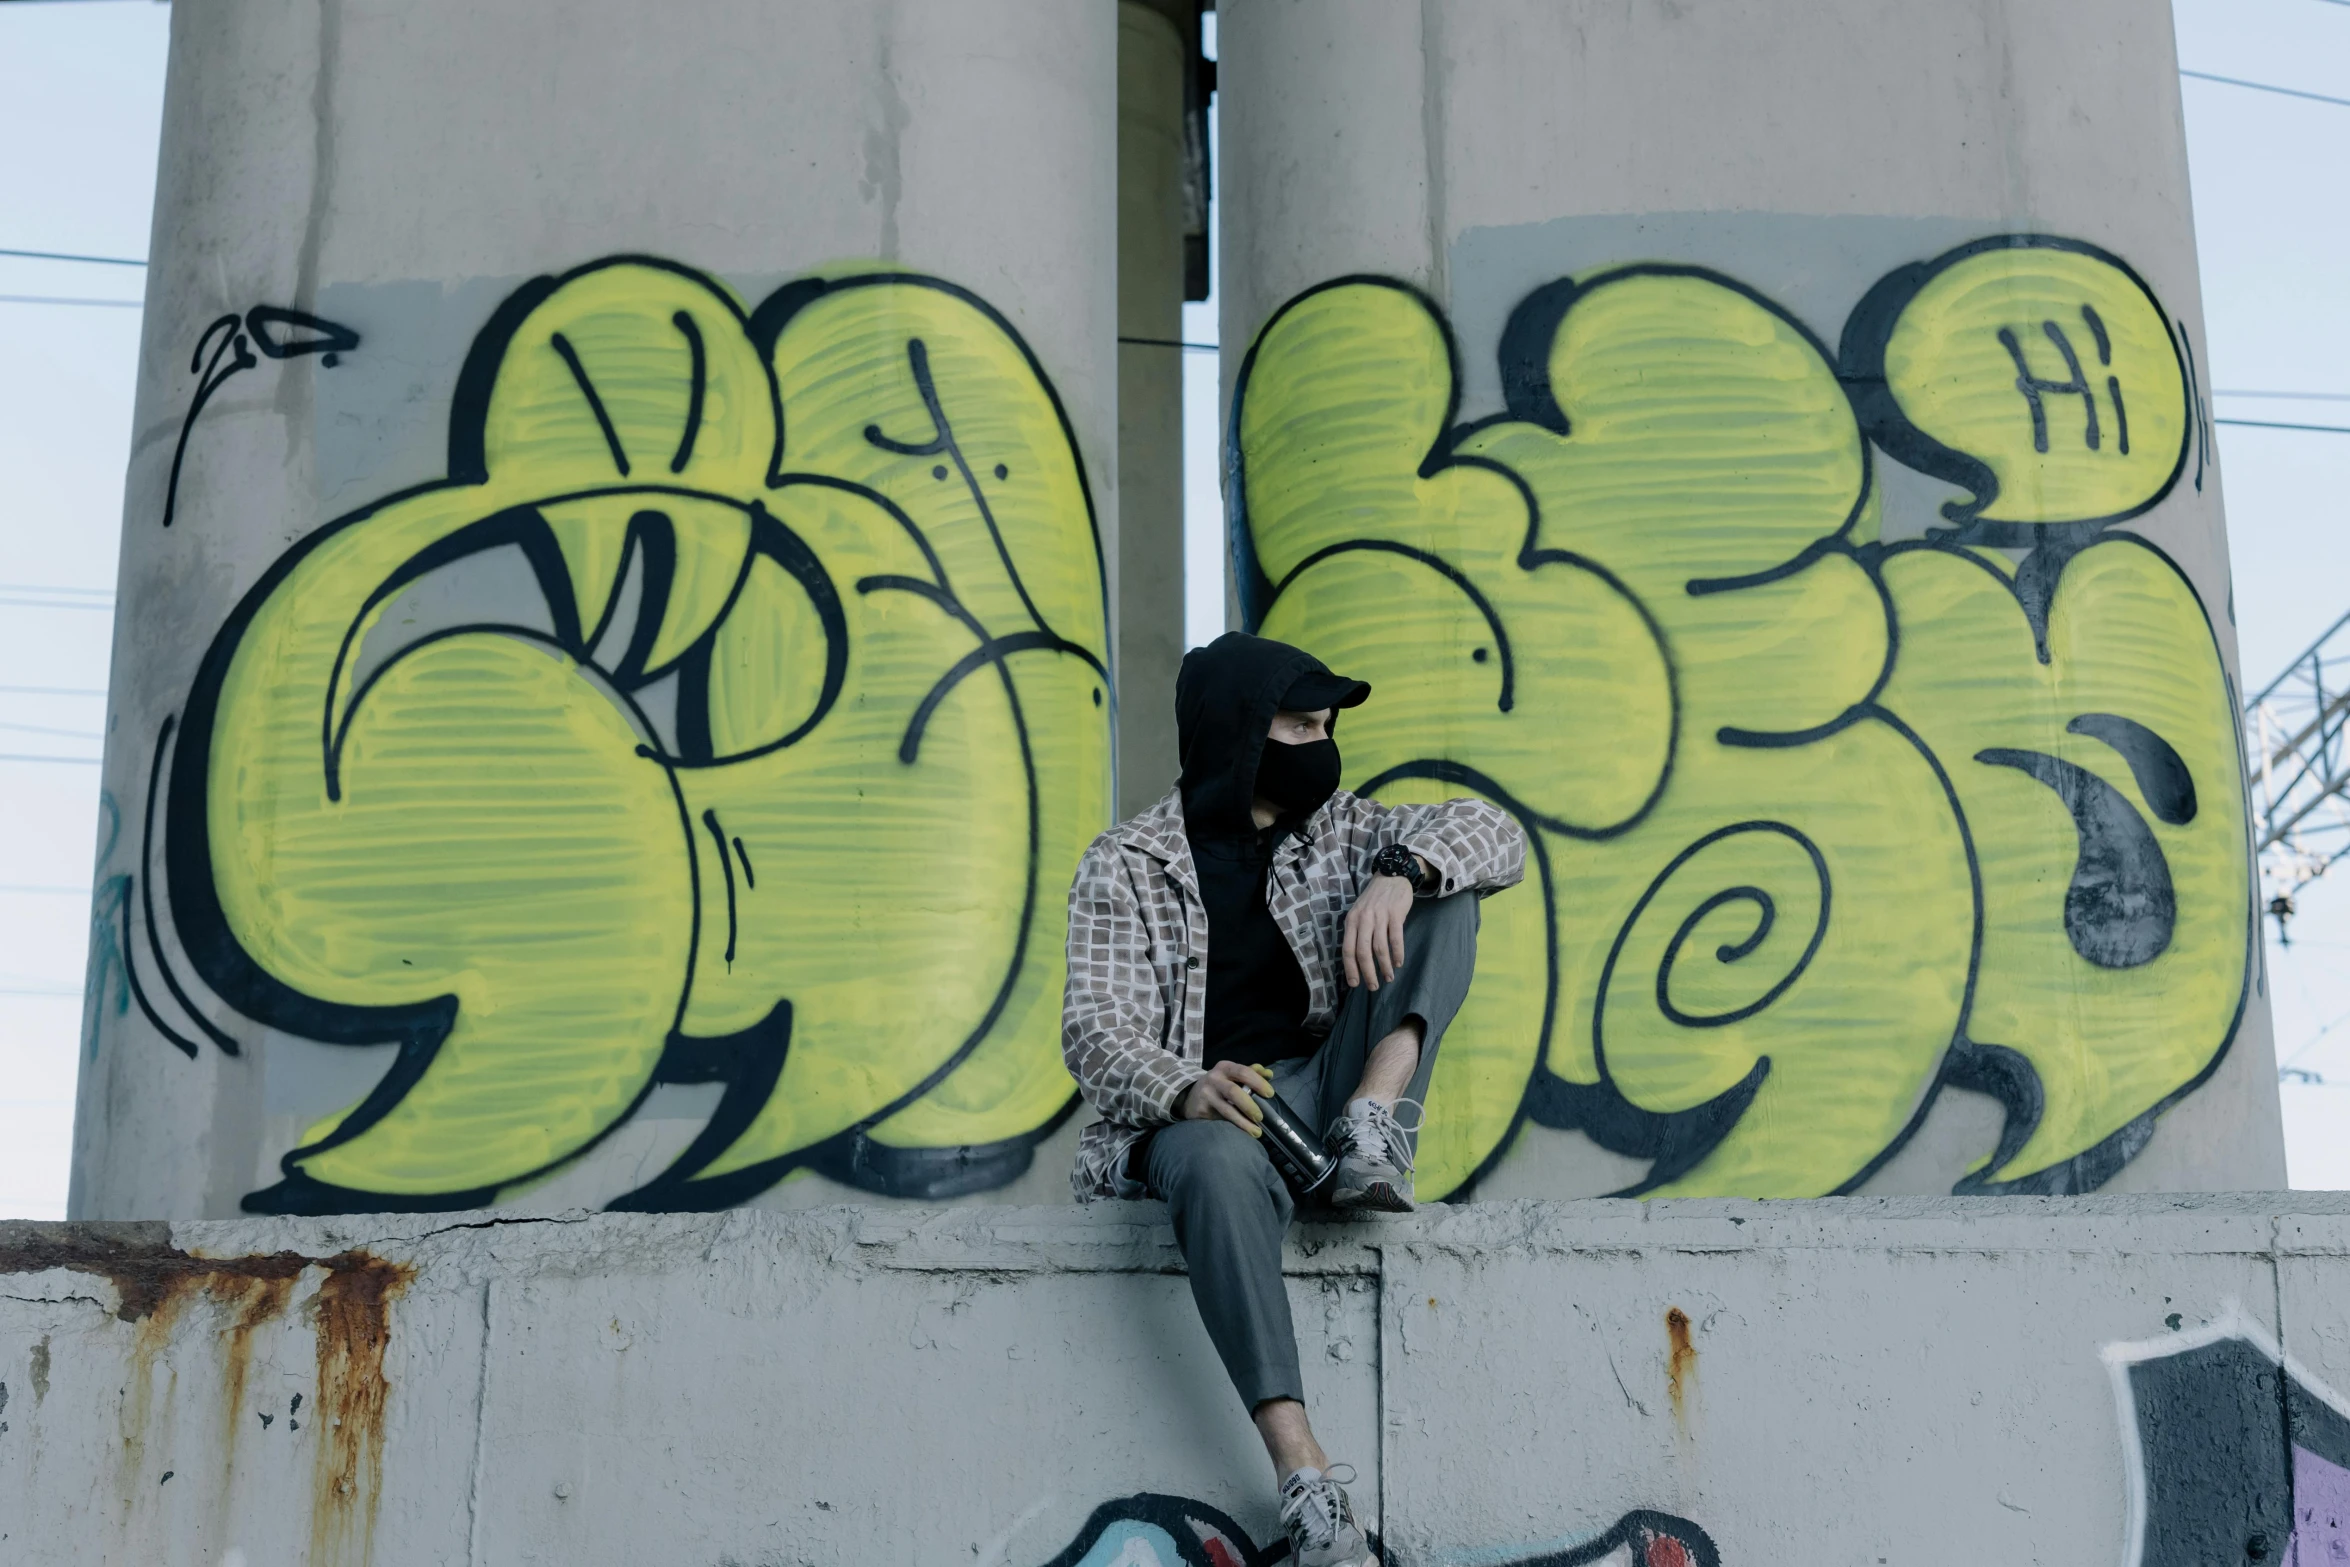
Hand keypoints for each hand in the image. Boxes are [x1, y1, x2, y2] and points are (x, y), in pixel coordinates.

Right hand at [1180, 1060, 1273, 1135]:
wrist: (1190, 1096)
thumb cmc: (1218, 1084)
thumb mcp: (1231, 1074)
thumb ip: (1250, 1072)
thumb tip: (1269, 1074)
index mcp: (1225, 1067)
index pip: (1243, 1071)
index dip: (1258, 1082)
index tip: (1270, 1094)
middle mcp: (1214, 1079)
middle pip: (1233, 1091)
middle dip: (1250, 1105)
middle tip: (1261, 1117)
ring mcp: (1206, 1095)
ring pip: (1227, 1110)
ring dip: (1244, 1122)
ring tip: (1257, 1131)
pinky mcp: (1202, 1110)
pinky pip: (1221, 1120)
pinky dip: (1235, 1126)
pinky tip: (1245, 1132)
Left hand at [1344, 869, 1420, 989]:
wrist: (1392, 876)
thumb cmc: (1374, 899)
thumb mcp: (1359, 912)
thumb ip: (1357, 932)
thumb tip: (1356, 959)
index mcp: (1352, 920)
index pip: (1347, 949)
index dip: (1351, 968)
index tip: (1355, 983)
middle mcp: (1363, 919)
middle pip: (1363, 952)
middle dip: (1368, 972)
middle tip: (1373, 986)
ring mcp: (1379, 916)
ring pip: (1380, 948)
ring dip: (1384, 966)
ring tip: (1388, 978)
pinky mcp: (1395, 914)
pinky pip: (1396, 938)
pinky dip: (1397, 953)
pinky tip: (1398, 963)